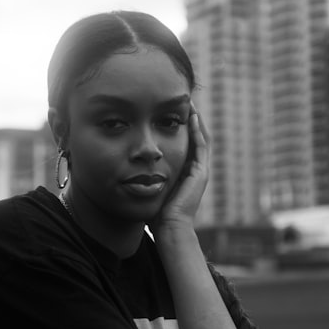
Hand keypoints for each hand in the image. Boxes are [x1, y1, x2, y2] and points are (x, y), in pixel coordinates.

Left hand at [151, 105, 209, 235]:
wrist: (168, 229)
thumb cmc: (155, 212)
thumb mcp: (148, 186)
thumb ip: (143, 175)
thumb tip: (127, 163)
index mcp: (182, 171)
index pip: (184, 142)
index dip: (178, 125)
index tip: (168, 109)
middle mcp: (194, 169)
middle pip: (194, 136)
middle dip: (189, 118)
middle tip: (183, 99)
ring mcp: (200, 171)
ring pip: (201, 137)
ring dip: (195, 120)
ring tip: (189, 102)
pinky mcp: (201, 173)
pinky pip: (201, 146)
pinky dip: (197, 130)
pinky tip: (192, 117)